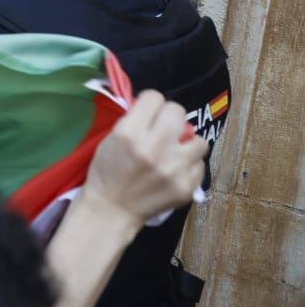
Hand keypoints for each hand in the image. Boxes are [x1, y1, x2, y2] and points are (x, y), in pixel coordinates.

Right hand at [81, 90, 207, 225]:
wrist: (112, 209)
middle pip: (178, 112)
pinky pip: (200, 165)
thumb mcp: (111, 139)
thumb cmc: (107, 171)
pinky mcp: (187, 187)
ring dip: (187, 144)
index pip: (154, 97)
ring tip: (175, 151)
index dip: (150, 103)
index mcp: (129, 133)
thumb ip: (134, 121)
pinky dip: (189, 165)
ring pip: (199, 140)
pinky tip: (176, 171)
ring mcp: (174, 169)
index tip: (147, 113)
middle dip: (170, 118)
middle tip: (163, 129)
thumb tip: (156, 109)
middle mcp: (154, 148)